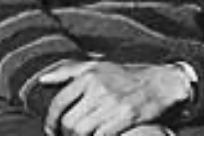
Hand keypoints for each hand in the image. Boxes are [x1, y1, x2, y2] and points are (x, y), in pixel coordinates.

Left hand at [39, 60, 191, 135]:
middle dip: (64, 133)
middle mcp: (98, 88)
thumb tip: (43, 80)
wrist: (160, 82)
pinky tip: (95, 139)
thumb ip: (67, 71)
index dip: (51, 119)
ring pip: (84, 131)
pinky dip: (96, 140)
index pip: (59, 102)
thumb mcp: (95, 66)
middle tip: (64, 136)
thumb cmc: (125, 75)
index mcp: (87, 76)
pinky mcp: (127, 116)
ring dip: (78, 139)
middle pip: (70, 121)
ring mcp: (113, 103)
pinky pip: (103, 136)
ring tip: (79, 138)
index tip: (50, 128)